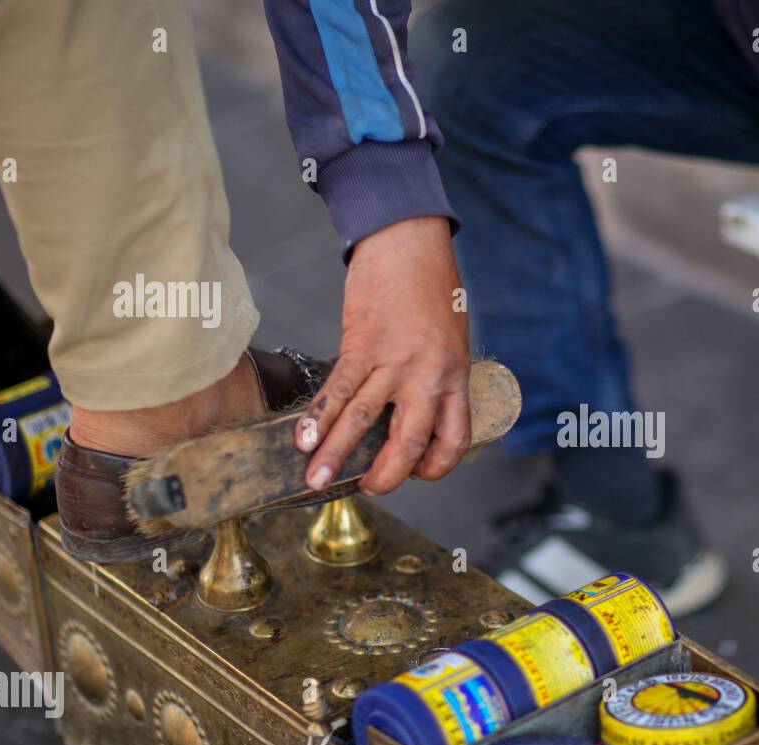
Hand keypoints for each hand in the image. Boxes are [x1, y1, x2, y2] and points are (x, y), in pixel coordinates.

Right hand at [296, 216, 470, 494]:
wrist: (409, 240)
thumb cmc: (432, 286)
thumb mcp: (451, 338)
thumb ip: (436, 375)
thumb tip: (410, 408)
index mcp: (457, 377)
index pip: (454, 438)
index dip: (435, 466)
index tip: (416, 473)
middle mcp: (429, 376)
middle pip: (409, 442)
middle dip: (385, 475)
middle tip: (365, 489)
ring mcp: (395, 362)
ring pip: (364, 421)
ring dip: (335, 455)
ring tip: (315, 480)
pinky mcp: (362, 345)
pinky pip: (338, 390)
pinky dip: (318, 417)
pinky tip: (302, 439)